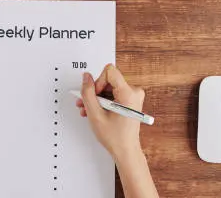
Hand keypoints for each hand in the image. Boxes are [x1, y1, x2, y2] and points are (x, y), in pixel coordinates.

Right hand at [77, 65, 158, 197]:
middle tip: (87, 104)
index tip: (95, 95)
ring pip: (109, 87)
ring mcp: (133, 97)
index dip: (98, 82)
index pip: (110, 71)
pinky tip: (96, 111)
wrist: (125, 150)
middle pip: (108, 80)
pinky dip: (103, 101)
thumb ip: (88, 93)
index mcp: (129, 93)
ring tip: (89, 110)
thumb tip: (86, 77)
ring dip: (97, 98)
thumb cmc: (115, 137)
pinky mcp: (131, 101)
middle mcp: (134, 92)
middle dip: (95, 92)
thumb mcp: (95, 114)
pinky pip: (113, 94)